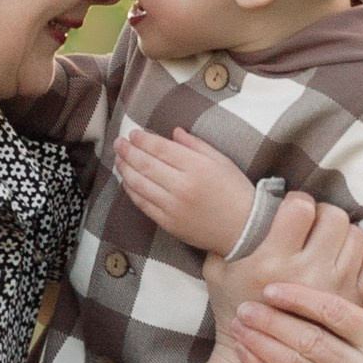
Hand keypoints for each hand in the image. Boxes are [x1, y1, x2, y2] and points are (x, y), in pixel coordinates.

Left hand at [111, 122, 261, 255]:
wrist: (243, 230)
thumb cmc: (235, 192)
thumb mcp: (222, 161)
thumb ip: (196, 145)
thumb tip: (173, 132)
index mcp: (197, 167)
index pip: (161, 149)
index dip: (144, 140)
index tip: (133, 133)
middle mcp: (182, 186)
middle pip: (146, 165)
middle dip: (128, 152)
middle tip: (119, 143)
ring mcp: (173, 207)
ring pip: (140, 185)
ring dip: (125, 170)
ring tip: (119, 159)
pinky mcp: (168, 223)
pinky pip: (143, 204)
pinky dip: (131, 191)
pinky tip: (127, 181)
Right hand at [205, 190, 362, 338]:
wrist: (259, 360)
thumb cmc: (233, 307)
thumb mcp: (218, 270)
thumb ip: (226, 237)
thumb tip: (243, 201)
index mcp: (272, 261)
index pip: (301, 207)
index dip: (298, 201)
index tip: (293, 210)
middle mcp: (307, 274)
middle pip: (334, 217)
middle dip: (324, 214)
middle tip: (313, 224)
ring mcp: (334, 289)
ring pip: (356, 237)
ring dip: (343, 234)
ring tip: (326, 242)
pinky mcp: (353, 303)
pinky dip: (357, 256)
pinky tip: (340, 261)